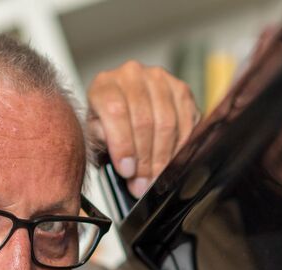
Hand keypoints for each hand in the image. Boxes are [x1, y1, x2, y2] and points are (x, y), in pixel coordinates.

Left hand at [87, 61, 199, 196]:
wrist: (126, 108)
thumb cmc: (107, 124)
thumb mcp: (95, 133)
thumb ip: (102, 141)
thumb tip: (122, 157)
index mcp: (105, 84)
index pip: (116, 112)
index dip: (123, 146)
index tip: (126, 171)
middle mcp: (132, 75)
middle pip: (144, 121)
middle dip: (144, 160)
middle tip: (142, 183)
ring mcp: (160, 79)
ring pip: (167, 123)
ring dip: (162, 158)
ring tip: (154, 178)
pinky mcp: (182, 90)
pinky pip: (187, 123)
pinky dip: (180, 148)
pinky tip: (170, 163)